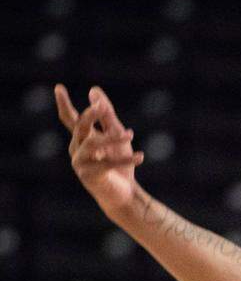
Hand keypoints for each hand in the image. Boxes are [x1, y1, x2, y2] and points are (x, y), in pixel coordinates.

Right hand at [55, 84, 143, 214]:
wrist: (124, 193)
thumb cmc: (120, 164)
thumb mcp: (116, 135)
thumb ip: (107, 114)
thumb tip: (93, 90)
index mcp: (82, 138)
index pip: (70, 118)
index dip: (64, 103)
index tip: (58, 87)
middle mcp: (77, 149)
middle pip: (80, 127)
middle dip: (90, 116)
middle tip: (101, 107)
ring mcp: (80, 163)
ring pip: (94, 145)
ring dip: (113, 138)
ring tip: (131, 134)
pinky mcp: (89, 176)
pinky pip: (107, 163)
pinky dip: (126, 159)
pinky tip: (141, 156)